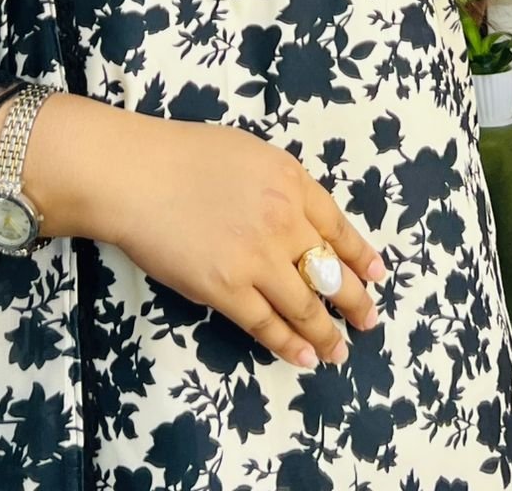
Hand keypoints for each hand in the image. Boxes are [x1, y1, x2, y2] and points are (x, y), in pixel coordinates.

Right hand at [105, 111, 385, 370]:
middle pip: (331, 271)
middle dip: (355, 301)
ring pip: (306, 306)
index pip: (337, 226)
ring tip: (340, 350)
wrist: (134, 174)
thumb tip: (301, 219)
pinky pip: (267, 325)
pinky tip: (304, 357)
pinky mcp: (226, 290)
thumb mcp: (247, 153)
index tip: (377, 276)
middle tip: (368, 321)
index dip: (361, 256)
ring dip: (328, 333)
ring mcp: (256, 258)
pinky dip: (290, 344)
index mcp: (290, 180)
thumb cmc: (181, 155)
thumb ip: (279, 185)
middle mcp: (283, 220)